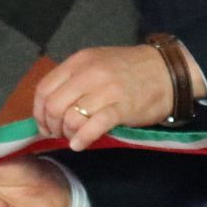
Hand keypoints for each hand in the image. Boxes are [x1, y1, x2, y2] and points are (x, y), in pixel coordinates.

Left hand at [33, 45, 175, 149]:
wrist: (167, 71)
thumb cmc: (129, 70)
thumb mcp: (96, 64)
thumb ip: (74, 80)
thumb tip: (51, 108)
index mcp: (79, 62)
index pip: (44, 89)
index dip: (38, 112)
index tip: (44, 125)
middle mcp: (89, 74)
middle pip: (53, 106)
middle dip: (51, 126)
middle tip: (59, 134)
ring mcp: (106, 90)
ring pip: (71, 118)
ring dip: (67, 134)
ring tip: (73, 138)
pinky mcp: (122, 107)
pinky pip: (94, 126)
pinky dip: (82, 139)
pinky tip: (80, 145)